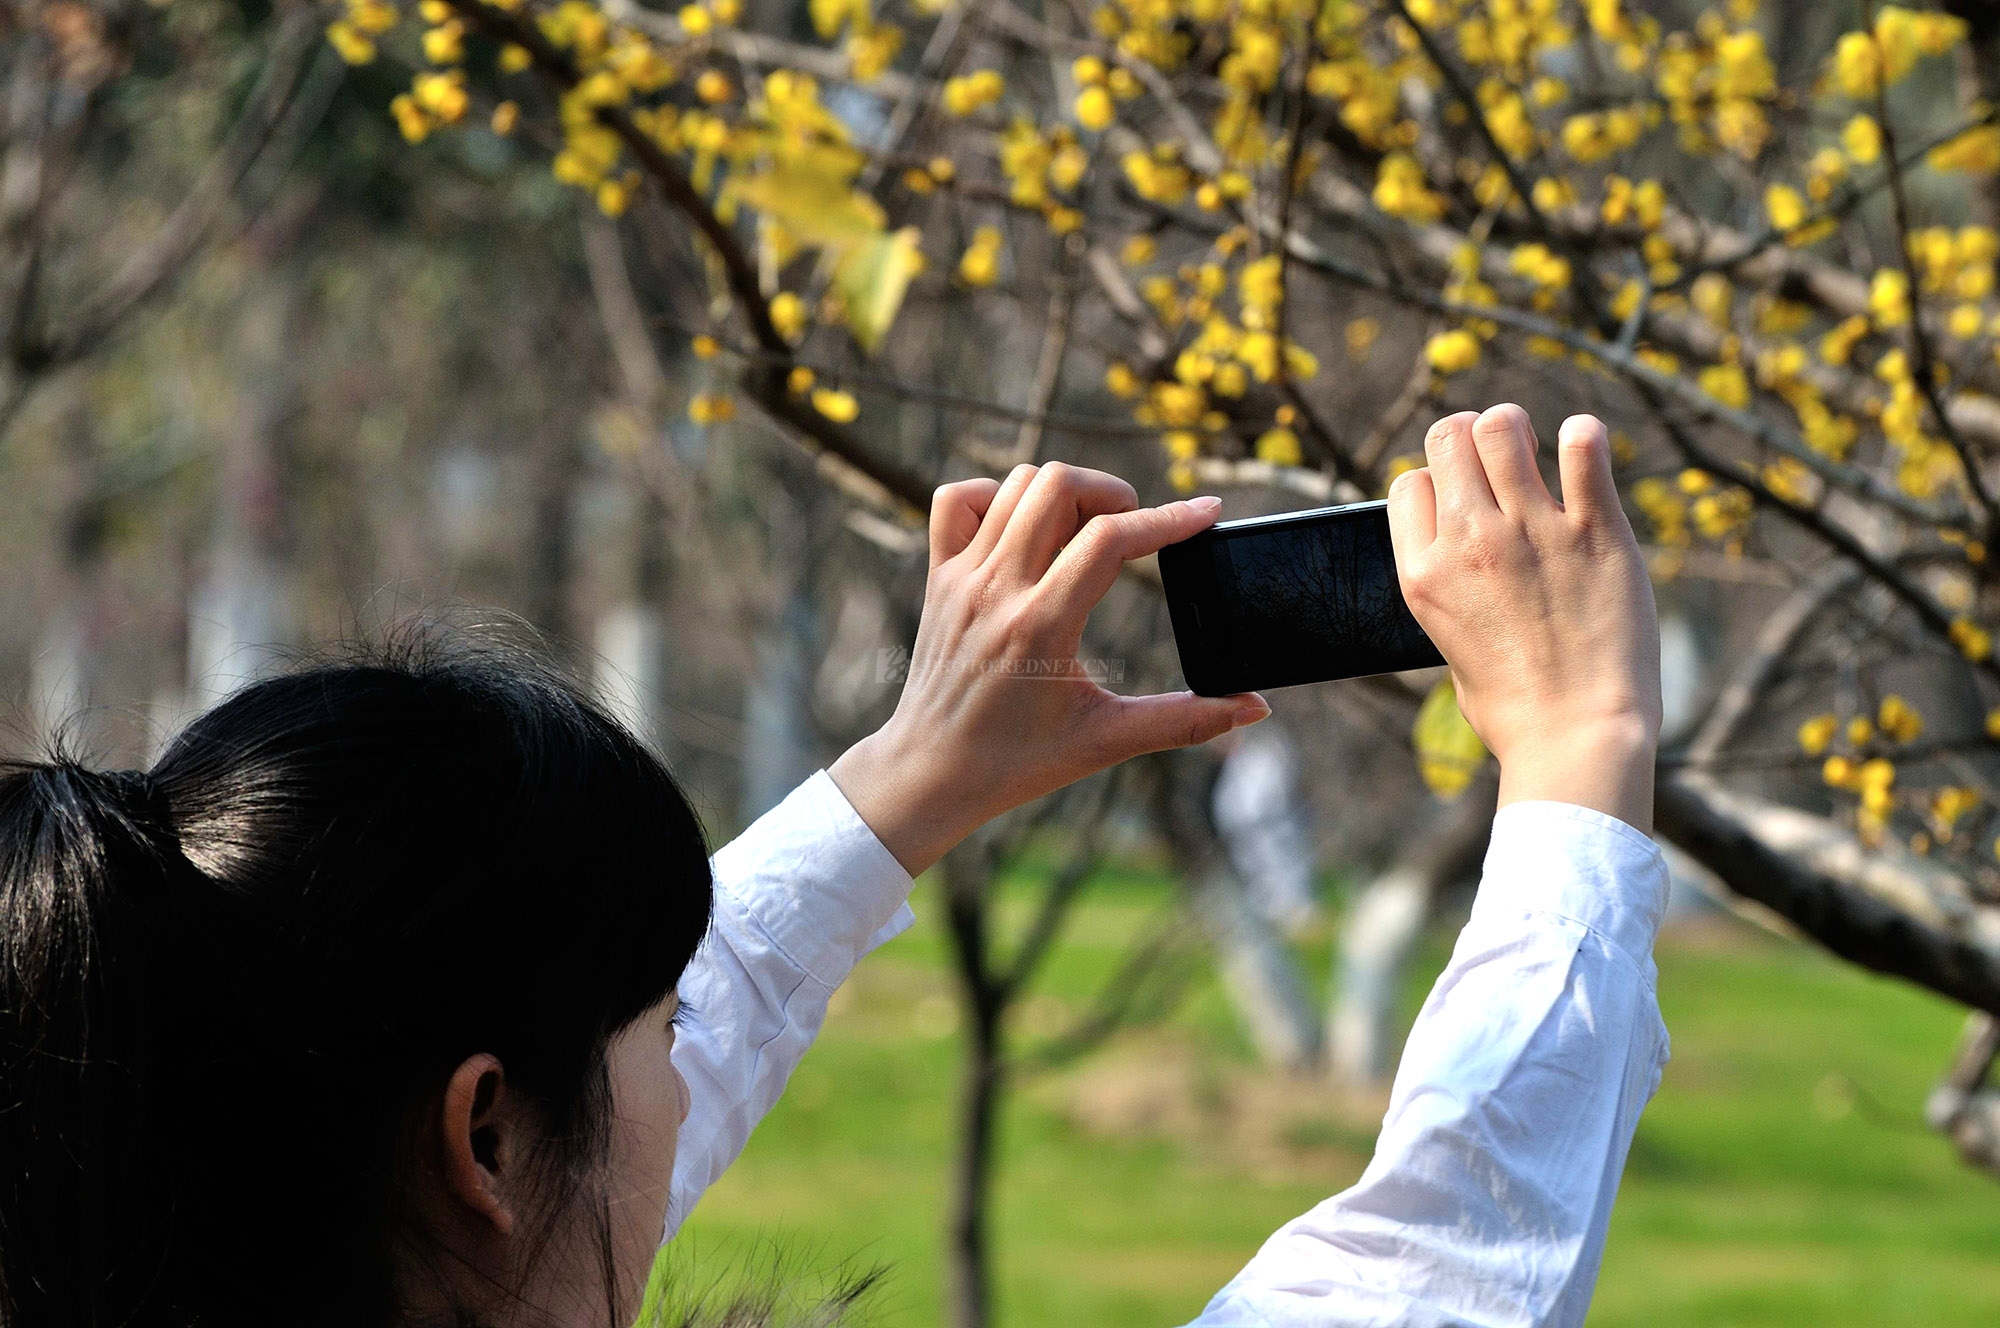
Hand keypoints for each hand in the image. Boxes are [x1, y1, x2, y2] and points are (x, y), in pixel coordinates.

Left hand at [830, 463, 1270, 874]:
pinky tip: (1026, 528)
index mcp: (1041, 627)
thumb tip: (1257, 707)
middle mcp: (996, 589)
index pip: (1110, 539)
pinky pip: (960, 499)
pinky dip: (999, 496)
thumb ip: (1186, 721)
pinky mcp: (938, 575)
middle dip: (1113, 492)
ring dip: (1063, 490)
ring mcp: (961, 576)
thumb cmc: (1018, 762)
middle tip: (1136, 528)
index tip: (1208, 511)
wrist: (929, 772)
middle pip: (1058, 485)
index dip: (1170, 518)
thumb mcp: (1108, 741)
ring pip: (1016, 483)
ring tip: (1089, 531)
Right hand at [1387, 405, 1660, 832]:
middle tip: (1498, 462)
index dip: (1434, 486)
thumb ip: (1447, 588)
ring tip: (1537, 450)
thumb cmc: (1512, 710)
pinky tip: (1585, 452)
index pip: (1409, 483)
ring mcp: (1531, 531)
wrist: (1576, 737)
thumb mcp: (1446, 643)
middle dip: (1469, 438)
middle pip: (1448, 437)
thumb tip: (1458, 557)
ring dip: (1516, 428)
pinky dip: (1583, 437)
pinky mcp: (1595, 531)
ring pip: (1503, 425)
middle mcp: (1469, 541)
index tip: (1461, 507)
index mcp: (1423, 574)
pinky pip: (1583, 447)